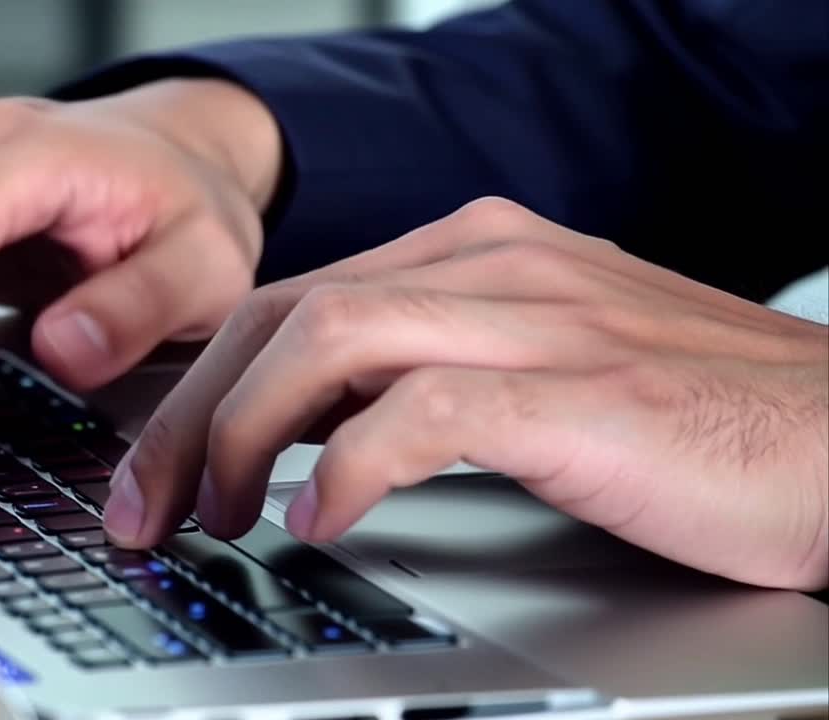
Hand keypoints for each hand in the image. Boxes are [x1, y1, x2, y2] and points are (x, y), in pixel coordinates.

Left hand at [106, 197, 828, 591]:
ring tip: (215, 514)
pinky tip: (320, 519)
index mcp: (479, 253)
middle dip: (196, 411)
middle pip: (289, 311)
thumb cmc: (692, 418)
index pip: (298, 297)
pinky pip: (427, 410)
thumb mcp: (533, 374)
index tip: (164, 458)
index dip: (210, 379)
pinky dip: (354, 464)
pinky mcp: (580, 387)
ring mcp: (538, 316)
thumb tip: (309, 434)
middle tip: (149, 501)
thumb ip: (425, 377)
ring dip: (245, 432)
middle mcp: (496, 263)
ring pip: (331, 338)